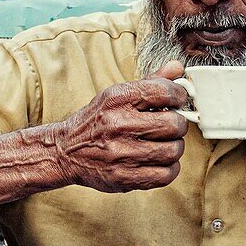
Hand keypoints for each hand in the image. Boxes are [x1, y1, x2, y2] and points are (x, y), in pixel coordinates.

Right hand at [53, 62, 189, 192]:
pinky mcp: (124, 177)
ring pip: (173, 151)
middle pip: (174, 124)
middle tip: (171, 126)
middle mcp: (119, 124)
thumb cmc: (97, 121)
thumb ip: (150, 82)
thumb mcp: (117, 95)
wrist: (66, 151)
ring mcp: (121, 153)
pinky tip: (160, 162)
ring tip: (164, 144)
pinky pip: (166, 175)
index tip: (178, 101)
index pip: (164, 91)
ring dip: (174, 147)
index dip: (179, 95)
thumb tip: (178, 67)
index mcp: (118, 99)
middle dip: (178, 124)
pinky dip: (169, 168)